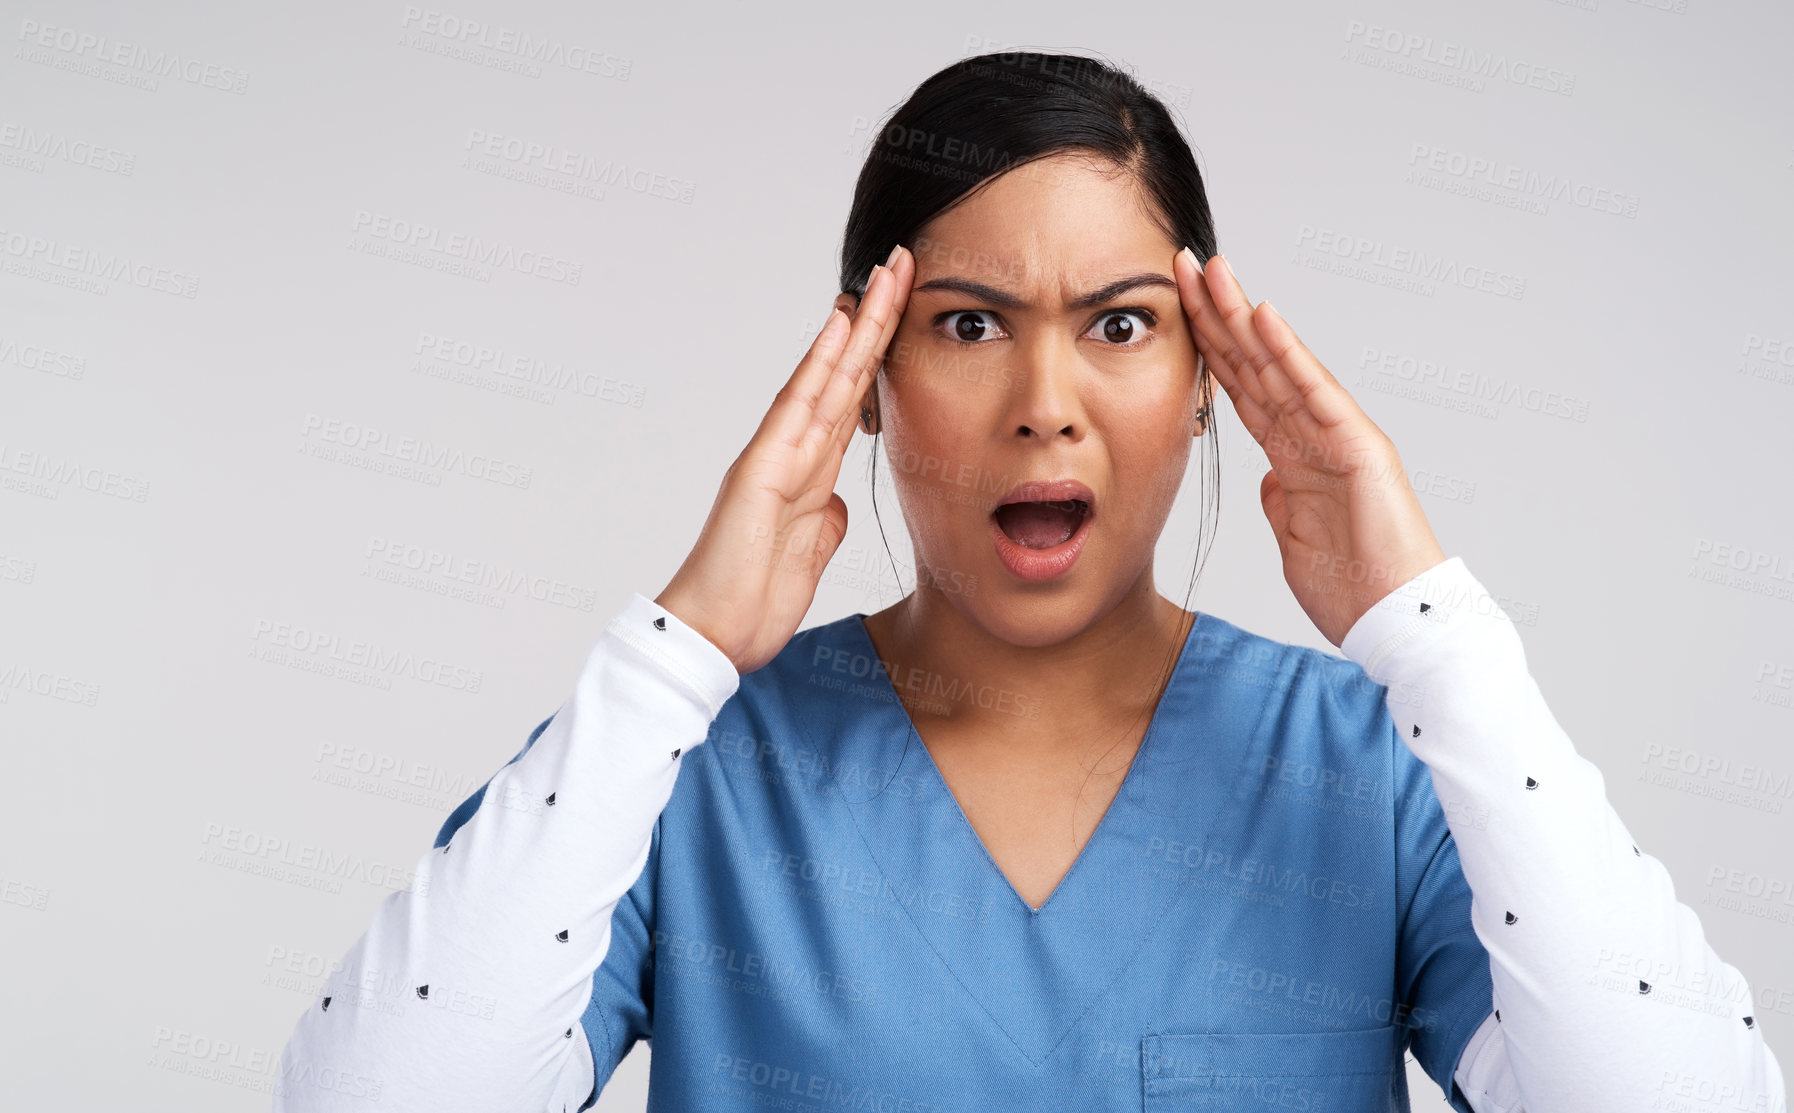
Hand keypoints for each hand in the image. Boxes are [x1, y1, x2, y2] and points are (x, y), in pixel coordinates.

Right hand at [656, 246, 914, 672]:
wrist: (713, 636)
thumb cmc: (752, 599)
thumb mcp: (809, 554)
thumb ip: (823, 520)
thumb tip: (837, 500)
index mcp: (808, 471)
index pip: (852, 398)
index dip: (880, 352)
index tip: (906, 308)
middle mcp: (791, 451)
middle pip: (844, 372)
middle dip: (876, 319)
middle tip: (903, 263)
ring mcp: (774, 455)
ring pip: (825, 375)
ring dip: (857, 324)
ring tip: (883, 274)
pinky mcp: (759, 470)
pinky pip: (795, 407)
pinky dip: (818, 364)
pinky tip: (839, 324)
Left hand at [1173, 248, 1446, 646]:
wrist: (1394, 622)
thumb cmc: (1353, 586)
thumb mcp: (1295, 538)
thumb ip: (1281, 500)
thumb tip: (1269, 477)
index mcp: (1294, 454)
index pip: (1242, 387)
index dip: (1210, 347)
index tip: (1177, 308)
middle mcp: (1315, 434)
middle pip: (1255, 363)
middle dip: (1218, 314)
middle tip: (1184, 264)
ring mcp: (1338, 435)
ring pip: (1280, 364)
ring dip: (1244, 315)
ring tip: (1214, 271)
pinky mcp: (1359, 446)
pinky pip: (1315, 392)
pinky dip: (1289, 353)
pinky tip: (1263, 317)